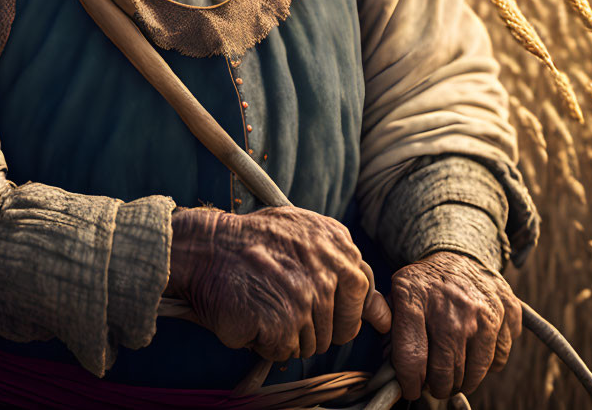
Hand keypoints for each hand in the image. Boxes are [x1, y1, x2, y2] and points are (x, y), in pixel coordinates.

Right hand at [166, 206, 390, 360]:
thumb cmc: (254, 243)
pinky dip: (266, 343)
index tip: (312, 301)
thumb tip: (385, 317)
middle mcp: (331, 268)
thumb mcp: (306, 238)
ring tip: (263, 300)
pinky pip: (285, 353)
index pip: (361, 294)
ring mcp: (310, 297)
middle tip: (281, 301)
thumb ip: (346, 272)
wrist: (206, 248)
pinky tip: (252, 314)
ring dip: (286, 334)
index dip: (338, 307)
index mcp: (340, 244)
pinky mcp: (286, 322)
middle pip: (341, 328)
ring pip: (313, 344)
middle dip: (314, 326)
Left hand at [390, 250, 522, 399]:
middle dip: (436, 386)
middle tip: (434, 382)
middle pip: (444, 373)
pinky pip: (498, 361)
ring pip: (473, 374)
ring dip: (462, 381)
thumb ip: (391, 328)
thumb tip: (390, 368)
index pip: (411, 357)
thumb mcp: (398, 294)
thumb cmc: (425, 284)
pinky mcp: (507, 313)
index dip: (409, 382)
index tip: (410, 388)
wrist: (459, 255)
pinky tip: (474, 349)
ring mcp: (483, 309)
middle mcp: (451, 304)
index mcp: (415, 296)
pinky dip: (486, 364)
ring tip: (452, 370)